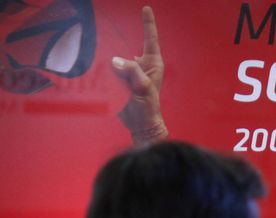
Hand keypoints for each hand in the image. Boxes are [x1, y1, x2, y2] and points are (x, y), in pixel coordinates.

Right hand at [111, 6, 166, 145]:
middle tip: (113, 54)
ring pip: (116, 57)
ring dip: (108, 60)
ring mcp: (129, 71)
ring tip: (110, 75)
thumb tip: (116, 60)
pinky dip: (103, 70)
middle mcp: (140, 64)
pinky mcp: (118, 79)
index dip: (148, 23)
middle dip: (118, 45)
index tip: (146, 8)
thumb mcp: (143, 88)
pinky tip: (100, 75)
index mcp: (152, 63)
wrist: (139, 124)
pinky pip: (108, 69)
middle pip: (128, 46)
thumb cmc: (147, 107)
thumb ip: (132, 72)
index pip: (150, 39)